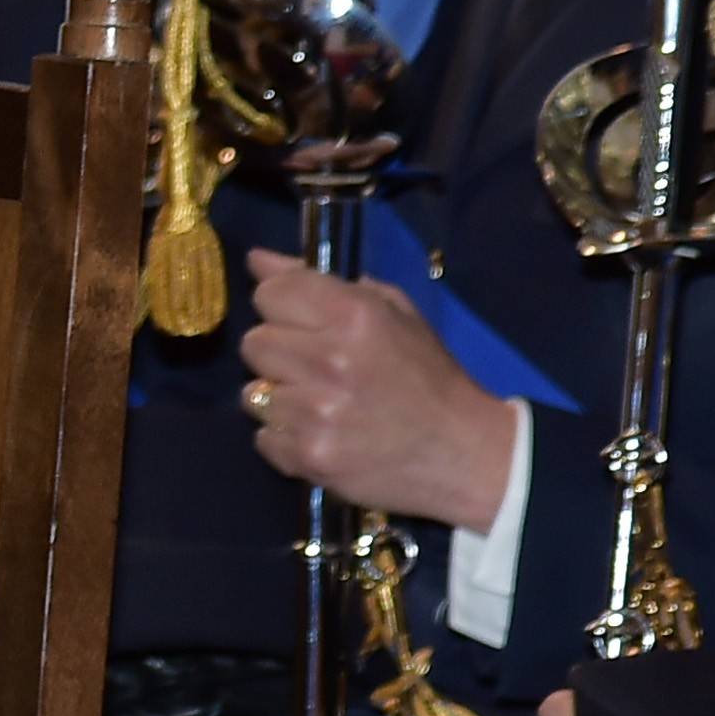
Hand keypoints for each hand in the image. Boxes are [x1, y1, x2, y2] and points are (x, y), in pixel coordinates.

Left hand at [240, 252, 521, 528]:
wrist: (462, 454)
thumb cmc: (427, 377)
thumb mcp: (393, 314)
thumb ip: (319, 283)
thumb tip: (257, 260)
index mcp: (353, 316)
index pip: (270, 293)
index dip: (280, 307)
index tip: (299, 322)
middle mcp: (329, 360)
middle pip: (253, 343)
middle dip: (278, 354)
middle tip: (316, 369)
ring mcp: (315, 412)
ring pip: (252, 393)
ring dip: (280, 399)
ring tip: (322, 405)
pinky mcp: (307, 455)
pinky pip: (263, 437)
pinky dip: (286, 438)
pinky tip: (323, 435)